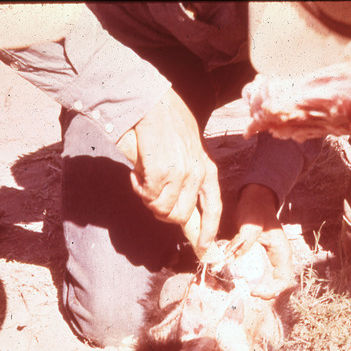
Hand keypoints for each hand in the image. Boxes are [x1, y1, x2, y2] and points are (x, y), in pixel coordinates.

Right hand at [124, 88, 221, 253]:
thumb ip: (187, 179)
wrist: (150, 102)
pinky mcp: (161, 172)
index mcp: (208, 169)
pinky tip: (136, 173)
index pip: (213, 208)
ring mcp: (181, 174)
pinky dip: (138, 188)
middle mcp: (198, 173)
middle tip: (150, 196)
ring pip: (163, 210)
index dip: (208, 232)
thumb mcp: (187, 151)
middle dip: (163, 214)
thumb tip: (182, 213)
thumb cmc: (166, 124)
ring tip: (143, 179)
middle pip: (181, 217)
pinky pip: (148, 196)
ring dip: (148, 200)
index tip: (205, 248)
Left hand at [228, 184, 294, 298]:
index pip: (284, 280)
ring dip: (257, 289)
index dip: (271, 290)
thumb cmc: (257, 209)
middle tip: (247, 293)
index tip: (254, 291)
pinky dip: (249, 281)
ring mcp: (270, 260)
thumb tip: (233, 256)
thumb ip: (244, 240)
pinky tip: (236, 281)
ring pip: (268, 282)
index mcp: (282, 253)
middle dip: (264, 293)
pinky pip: (258, 276)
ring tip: (241, 290)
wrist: (255, 199)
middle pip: (277, 285)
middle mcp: (278, 259)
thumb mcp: (251, 223)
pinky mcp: (260, 259)